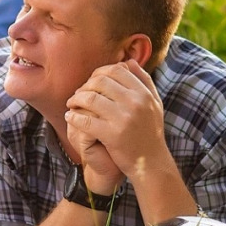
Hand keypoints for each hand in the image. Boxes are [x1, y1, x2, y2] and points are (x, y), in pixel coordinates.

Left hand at [65, 61, 165, 185]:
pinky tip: (70, 117)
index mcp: (143, 93)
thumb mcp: (154, 103)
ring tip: (71, 104)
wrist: (151, 163)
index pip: (116, 70)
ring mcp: (123, 118)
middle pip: (101, 81)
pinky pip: (86, 120)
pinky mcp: (112, 135)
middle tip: (78, 94)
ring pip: (90, 98)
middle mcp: (135, 102)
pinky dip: (74, 117)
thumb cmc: (150, 133)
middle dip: (85, 85)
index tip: (91, 81)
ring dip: (76, 99)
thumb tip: (128, 61)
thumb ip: (144, 80)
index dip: (99, 72)